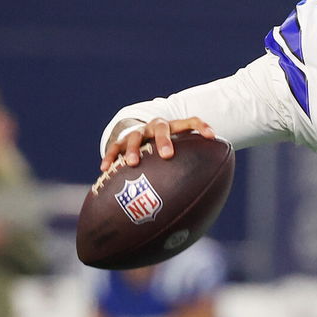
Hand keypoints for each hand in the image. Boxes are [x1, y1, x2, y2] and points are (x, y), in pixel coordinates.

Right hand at [100, 117, 215, 171]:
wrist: (142, 134)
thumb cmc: (168, 149)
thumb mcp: (181, 151)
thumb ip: (195, 164)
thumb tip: (211, 195)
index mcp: (175, 127)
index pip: (191, 121)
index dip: (202, 127)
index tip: (212, 137)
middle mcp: (155, 127)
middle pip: (160, 128)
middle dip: (164, 141)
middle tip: (167, 155)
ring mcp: (138, 133)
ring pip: (134, 137)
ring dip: (134, 149)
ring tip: (134, 163)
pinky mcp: (121, 141)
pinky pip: (114, 148)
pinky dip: (110, 157)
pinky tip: (105, 169)